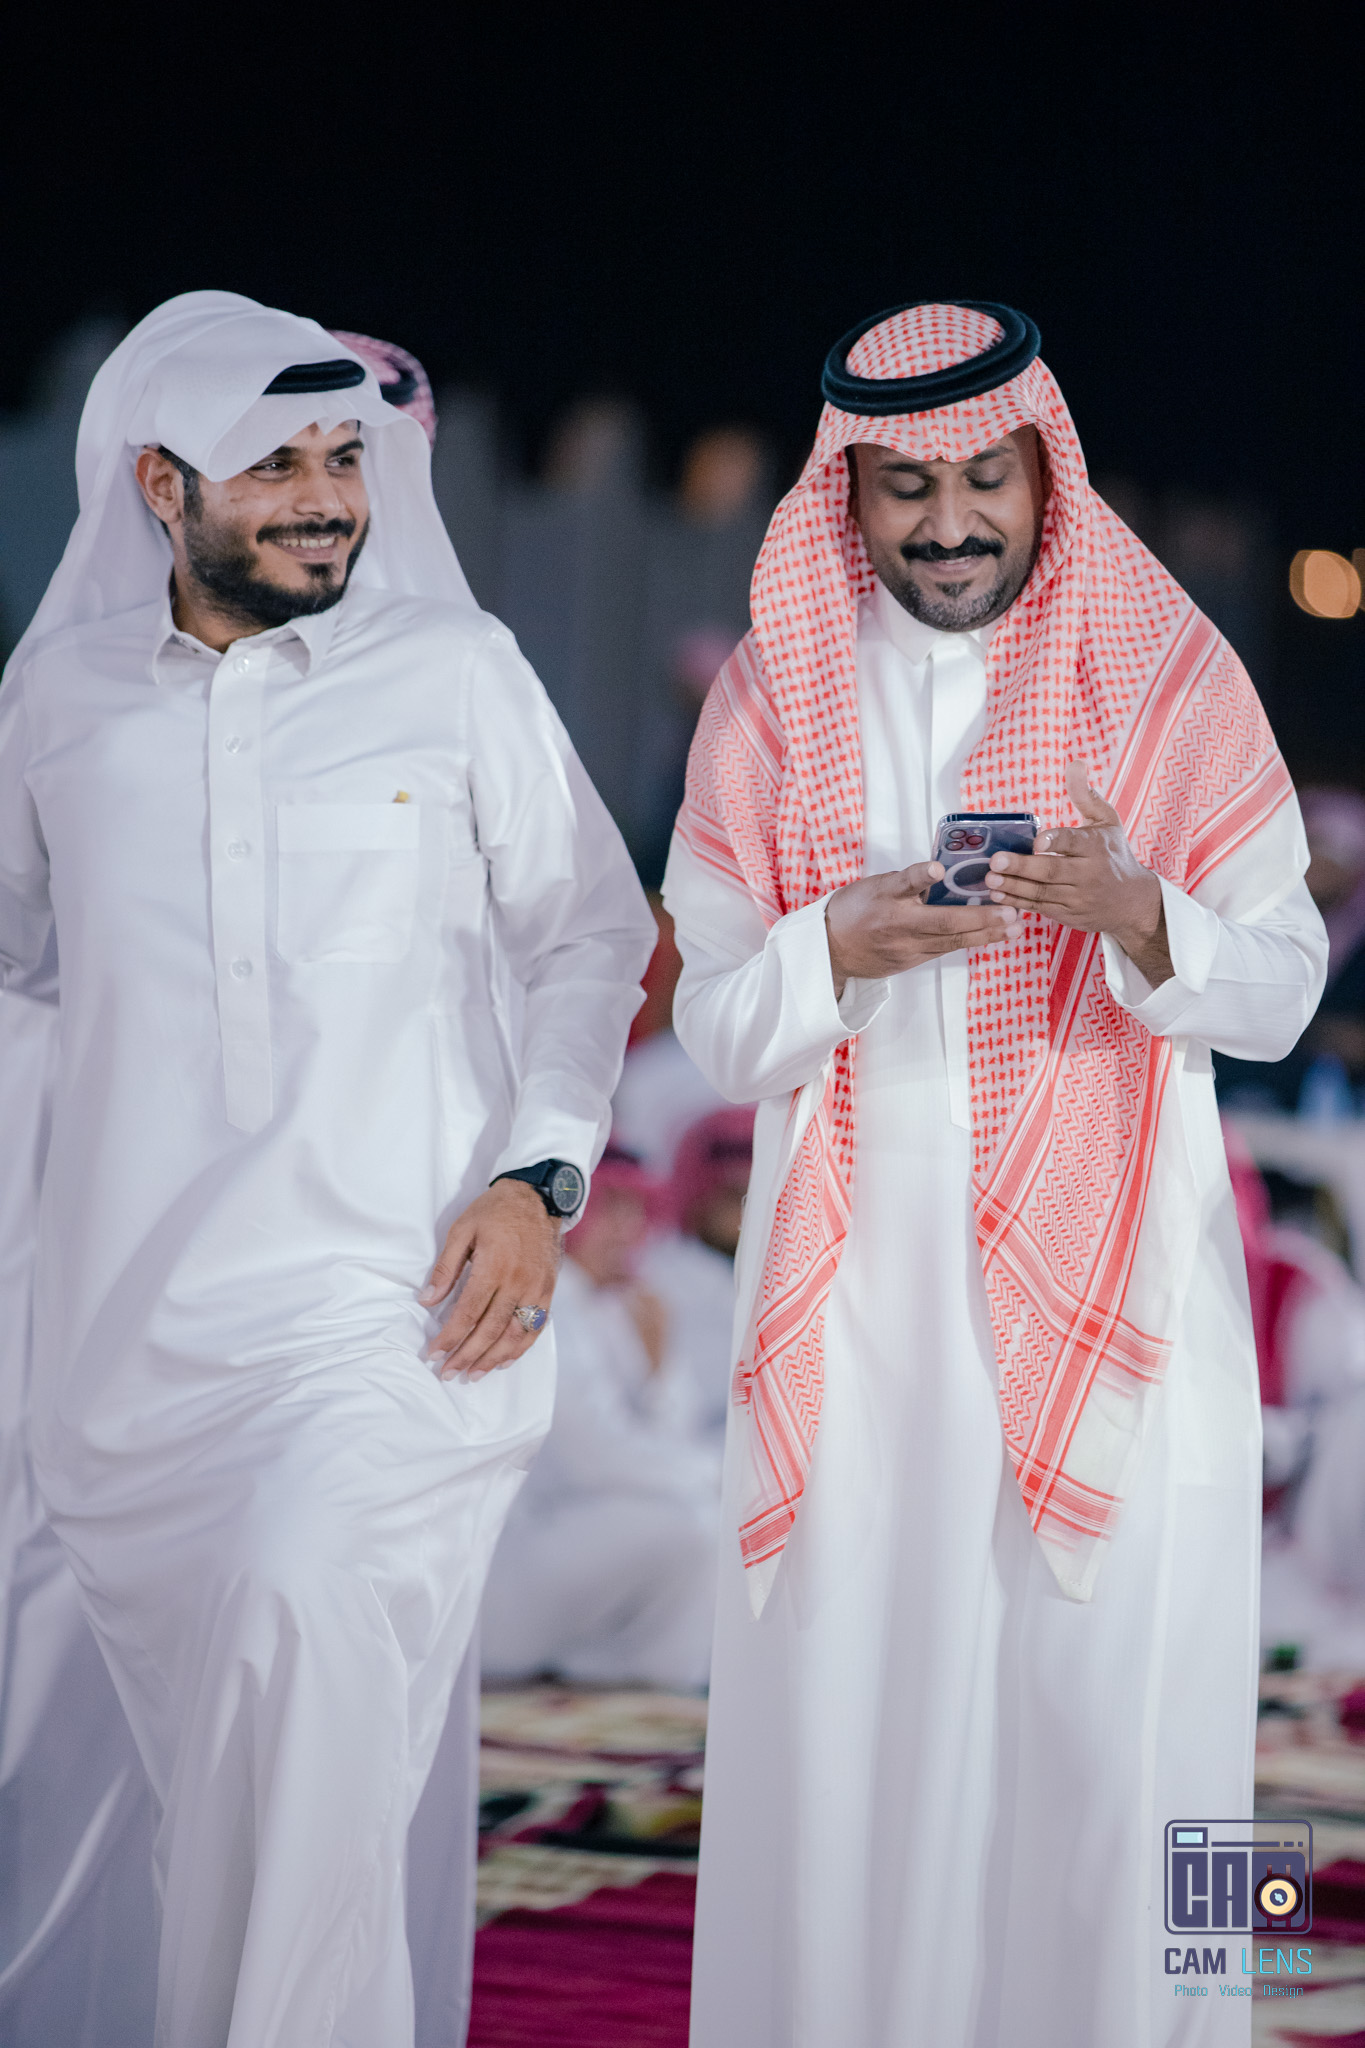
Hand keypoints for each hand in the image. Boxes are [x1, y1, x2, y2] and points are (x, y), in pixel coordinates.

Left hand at [421, 1179, 561, 1381]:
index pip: (468, 1312)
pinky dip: (520, 1348)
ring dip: (492, 1359)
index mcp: (494, 1266)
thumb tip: (427, 1300)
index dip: (450, 1337)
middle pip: (490, 1330)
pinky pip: (535, 1327)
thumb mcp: (462, 1230)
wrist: (537, 1198)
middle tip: (448, 1372)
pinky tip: (503, 1361)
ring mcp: (536, 1289)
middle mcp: (518, 1282)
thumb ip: (445, 1267)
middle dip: (467, 1355)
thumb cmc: (494, 1211)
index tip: (434, 1353)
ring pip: (514, 1334)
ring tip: (473, 1374)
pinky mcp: (548, 1291)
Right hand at [824, 860, 1017, 997]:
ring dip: (986, 934)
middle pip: (942, 922)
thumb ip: (908, 882)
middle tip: (1010, 911)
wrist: (832, 949)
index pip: (903, 883)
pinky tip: (994, 936)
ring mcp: (905, 947)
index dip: (921, 875)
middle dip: (980, 918)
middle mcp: (896, 924)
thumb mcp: (875, 886)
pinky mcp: (911, 961)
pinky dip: (971, 941)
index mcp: (884, 897)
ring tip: (1014, 928)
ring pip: (951, 941)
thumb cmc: (855, 909)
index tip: (936, 869)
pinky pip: (945, 949)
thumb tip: (944, 873)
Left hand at [985, 760, 1172, 985]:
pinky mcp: (1070, 915)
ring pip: (1042, 892)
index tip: (1037, 841)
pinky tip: (998, 894)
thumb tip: (1075, 763)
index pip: (1074, 843)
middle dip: (1022, 867)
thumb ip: (1086, 795)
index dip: (1055, 842)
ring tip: (990, 878)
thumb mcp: (1107, 822)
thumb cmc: (1115, 855)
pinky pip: (1041, 908)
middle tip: (995, 861)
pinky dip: (1018, 902)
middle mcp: (1089, 874)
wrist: (1133, 903)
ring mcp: (1079, 898)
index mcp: (1097, 848)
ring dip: (1014, 886)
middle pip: (1052, 871)